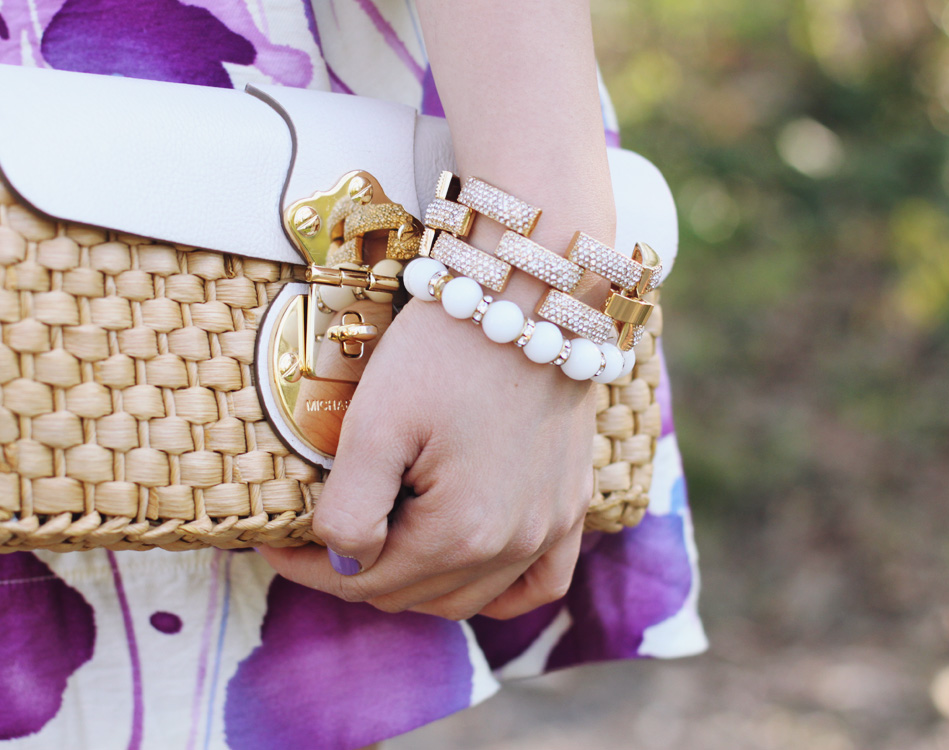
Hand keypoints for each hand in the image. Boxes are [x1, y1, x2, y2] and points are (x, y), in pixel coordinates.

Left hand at [258, 297, 595, 619]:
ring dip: (415, 581)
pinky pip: (541, 582)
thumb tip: (344, 561)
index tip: (274, 541)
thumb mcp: (375, 424)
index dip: (310, 567)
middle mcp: (513, 544)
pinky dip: (500, 590)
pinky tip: (470, 570)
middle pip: (411, 594)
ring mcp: (550, 527)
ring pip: (465, 598)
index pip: (364, 582)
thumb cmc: (446, 350)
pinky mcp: (572, 504)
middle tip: (320, 533)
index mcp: (459, 532)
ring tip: (383, 540)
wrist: (527, 296)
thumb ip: (349, 510)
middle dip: (357, 570)